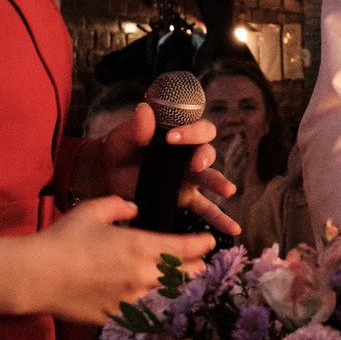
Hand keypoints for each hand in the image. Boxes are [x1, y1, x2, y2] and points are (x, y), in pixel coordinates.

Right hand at [17, 197, 216, 325]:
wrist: (37, 276)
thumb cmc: (62, 239)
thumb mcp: (91, 210)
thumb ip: (118, 205)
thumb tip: (133, 208)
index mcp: (139, 246)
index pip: (184, 248)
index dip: (201, 245)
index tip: (210, 242)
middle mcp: (141, 275)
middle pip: (181, 275)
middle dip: (194, 268)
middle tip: (200, 264)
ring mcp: (129, 299)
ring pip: (161, 293)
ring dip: (170, 286)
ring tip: (173, 280)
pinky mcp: (114, 316)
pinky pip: (137, 310)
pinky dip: (144, 302)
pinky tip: (141, 298)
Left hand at [99, 103, 241, 236]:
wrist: (107, 174)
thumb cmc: (120, 149)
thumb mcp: (125, 136)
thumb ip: (137, 127)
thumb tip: (144, 110)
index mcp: (179, 134)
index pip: (197, 129)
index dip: (191, 132)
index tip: (172, 137)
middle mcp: (189, 154)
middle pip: (207, 151)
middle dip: (205, 157)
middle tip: (196, 164)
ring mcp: (189, 178)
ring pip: (209, 178)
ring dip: (219, 183)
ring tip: (228, 190)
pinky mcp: (184, 198)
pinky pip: (205, 209)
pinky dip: (219, 219)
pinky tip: (233, 229)